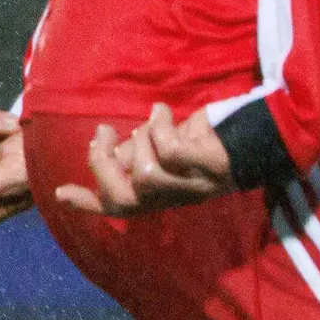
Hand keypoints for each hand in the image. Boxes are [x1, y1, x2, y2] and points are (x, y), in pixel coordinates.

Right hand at [53, 103, 237, 216]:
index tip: (60, 192)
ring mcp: (194, 185)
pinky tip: (163, 112)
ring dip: (139, 142)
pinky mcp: (208, 166)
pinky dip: (160, 125)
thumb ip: (136, 155)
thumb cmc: (208, 138)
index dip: (88, 203)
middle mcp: (178, 198)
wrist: (259, 132)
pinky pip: (170, 150)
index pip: (122, 207)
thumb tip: (108, 151)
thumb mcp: (166, 148)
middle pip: (124, 199)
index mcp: (164, 195)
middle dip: (102, 165)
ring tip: (150, 124)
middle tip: (102, 134)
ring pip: (146, 174)